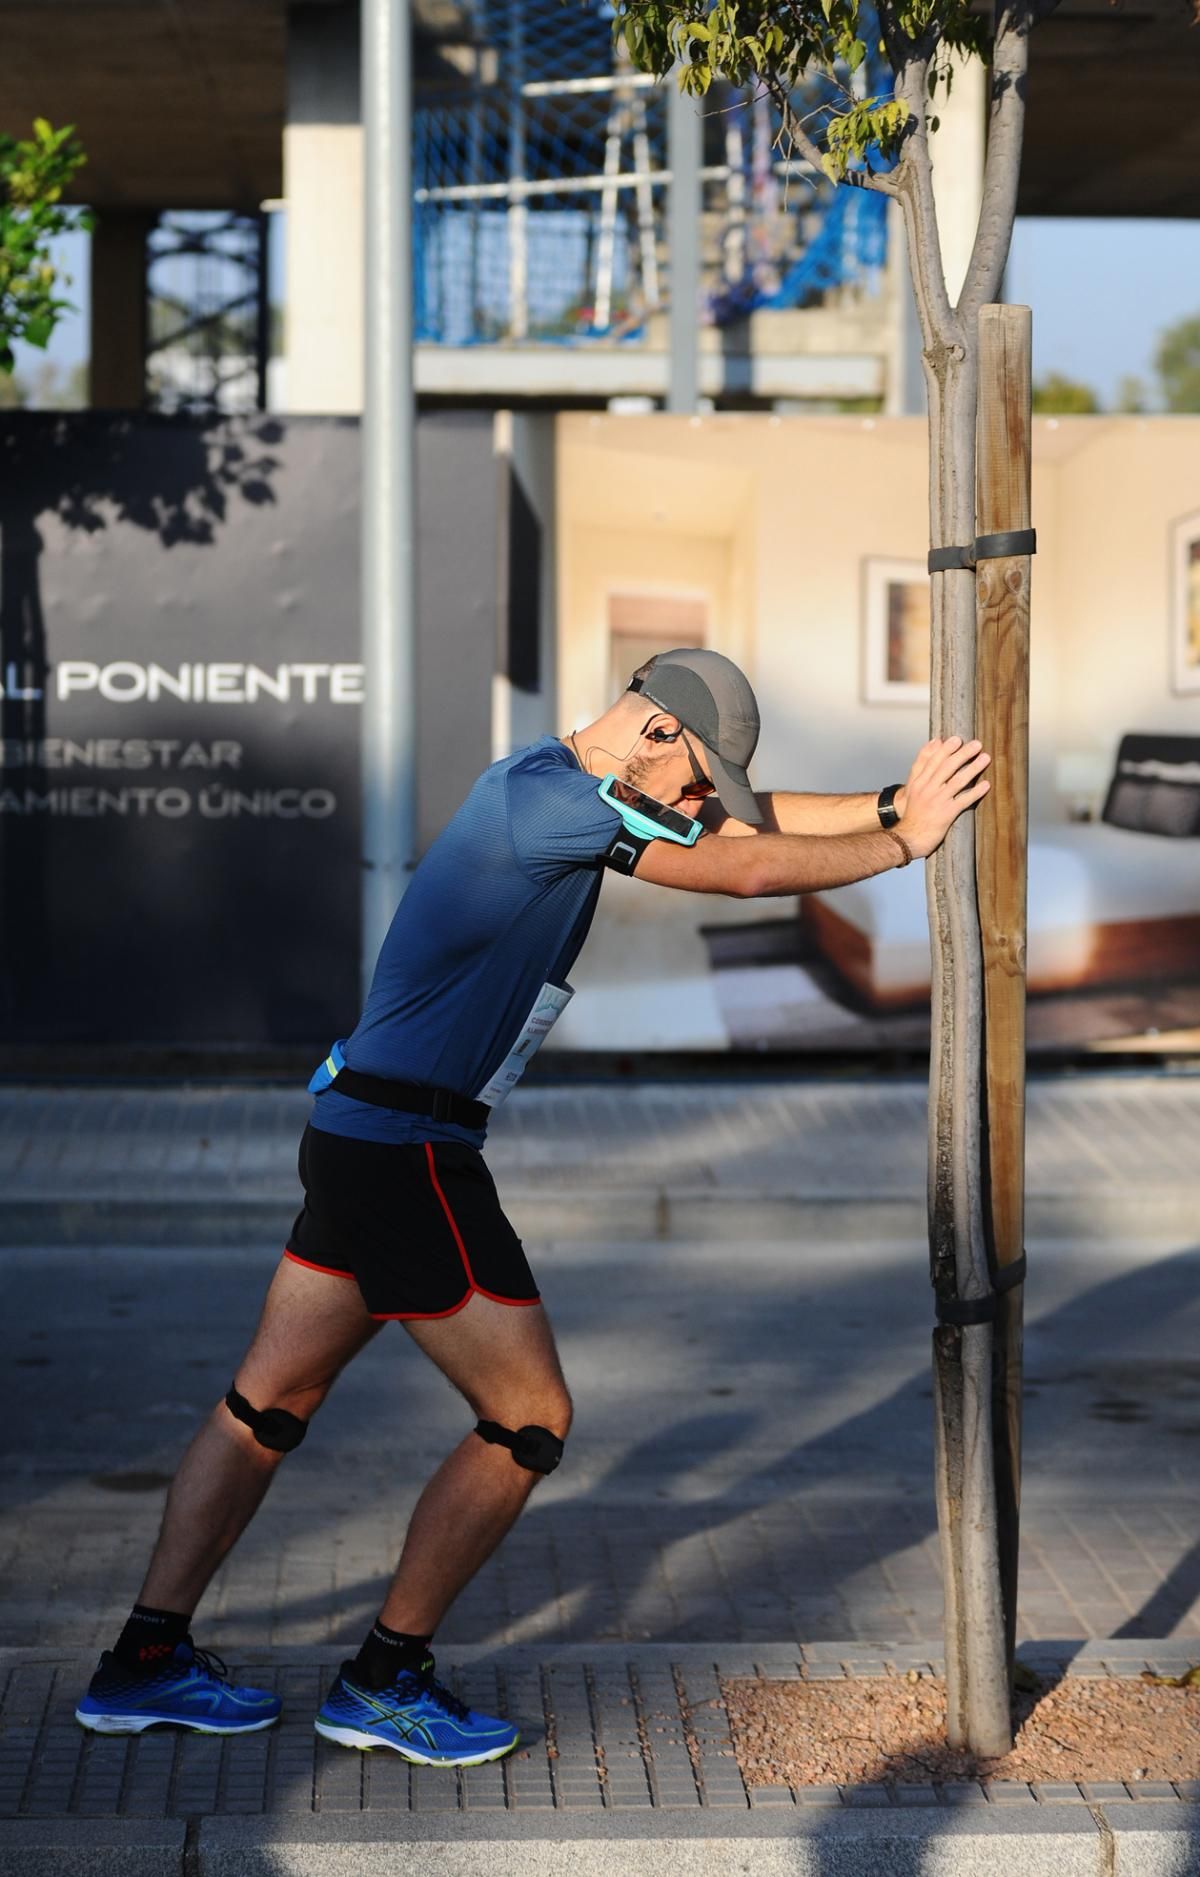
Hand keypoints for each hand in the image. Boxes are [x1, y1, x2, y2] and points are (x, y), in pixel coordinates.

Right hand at [897, 736, 990, 859]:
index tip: (957, 739)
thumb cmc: (913, 811)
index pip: (933, 761)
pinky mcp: (946, 814)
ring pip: (957, 781)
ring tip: (985, 759)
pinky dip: (975, 792)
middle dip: (963, 754)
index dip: (946, 749)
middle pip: (947, 767)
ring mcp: (937, 801)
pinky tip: (986, 785)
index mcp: (919, 781)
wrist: (908, 837)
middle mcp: (928, 789)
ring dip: (973, 769)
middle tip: (977, 744)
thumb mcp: (913, 785)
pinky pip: (963, 801)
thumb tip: (934, 741)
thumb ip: (922, 763)